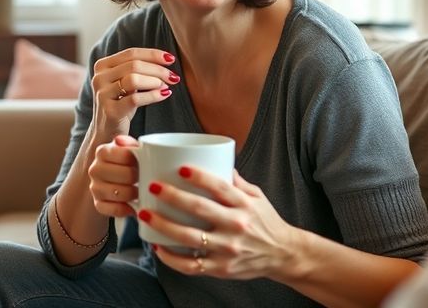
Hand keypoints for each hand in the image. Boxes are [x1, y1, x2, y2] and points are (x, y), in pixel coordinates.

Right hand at [87, 134, 140, 218]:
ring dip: (134, 194)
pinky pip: (114, 210)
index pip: (126, 156)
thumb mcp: (130, 147)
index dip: (139, 160)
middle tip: (146, 177)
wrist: (117, 173)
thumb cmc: (128, 160)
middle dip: (139, 178)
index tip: (146, 161)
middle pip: (126, 175)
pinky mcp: (97, 204)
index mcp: (102, 151)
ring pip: (120, 194)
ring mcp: (94, 187)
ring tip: (142, 190)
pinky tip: (134, 205)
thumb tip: (125, 143)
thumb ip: (131, 144)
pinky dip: (126, 209)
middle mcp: (95, 169)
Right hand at [91, 48, 179, 134]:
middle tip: (174, 77)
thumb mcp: (127, 82)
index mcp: (102, 66)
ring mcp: (102, 94)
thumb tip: (167, 60)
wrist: (107, 132)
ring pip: (133, 79)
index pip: (131, 53)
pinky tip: (164, 95)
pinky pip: (135, 99)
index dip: (153, 55)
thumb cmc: (121, 104)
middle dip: (158, 69)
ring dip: (155, 81)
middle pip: (134, 65)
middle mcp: (99, 78)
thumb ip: (139, 69)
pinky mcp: (110, 111)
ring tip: (167, 86)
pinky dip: (153, 95)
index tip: (171, 59)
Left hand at [144, 168, 298, 279]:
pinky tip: (158, 246)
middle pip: (200, 210)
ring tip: (146, 213)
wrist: (282, 254)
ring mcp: (228, 250)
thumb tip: (217, 159)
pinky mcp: (221, 268)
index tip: (180, 168)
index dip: (199, 177)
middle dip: (173, 197)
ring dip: (164, 225)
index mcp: (245, 205)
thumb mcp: (257, 196)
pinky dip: (171, 258)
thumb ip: (236, 181)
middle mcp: (236, 226)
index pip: (220, 187)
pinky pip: (191, 266)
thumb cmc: (266, 222)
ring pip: (190, 238)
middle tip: (153, 186)